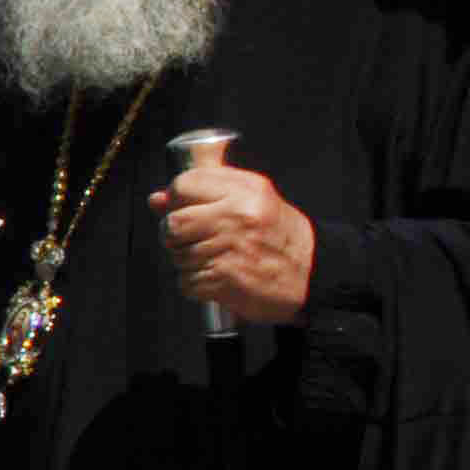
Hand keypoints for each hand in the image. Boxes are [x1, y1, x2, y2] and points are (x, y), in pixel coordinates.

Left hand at [145, 162, 314, 326]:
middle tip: (193, 240)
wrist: (313, 274)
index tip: (184, 209)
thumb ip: (205, 194)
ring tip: (214, 260)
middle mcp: (237, 216)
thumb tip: (156, 200)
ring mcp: (230, 247)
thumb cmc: (278, 236)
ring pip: (177, 255)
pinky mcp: (226, 278)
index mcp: (245, 190)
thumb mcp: (251, 200)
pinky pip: (186, 282)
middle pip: (173, 224)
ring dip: (188, 263)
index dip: (176, 200)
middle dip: (174, 236)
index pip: (184, 185)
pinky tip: (217, 278)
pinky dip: (196, 285)